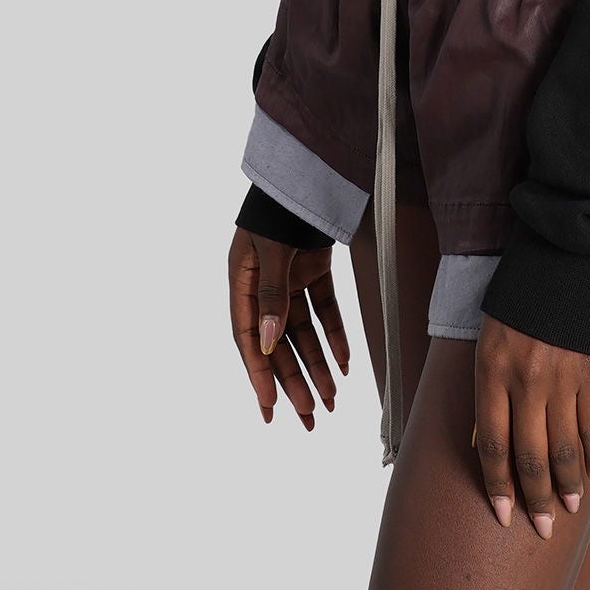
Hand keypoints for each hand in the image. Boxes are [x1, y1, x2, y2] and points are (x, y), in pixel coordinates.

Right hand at [229, 225, 349, 426]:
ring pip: (303, 333)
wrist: (304, 170)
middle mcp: (264, 287)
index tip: (271, 409)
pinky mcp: (313, 271)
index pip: (248, 339)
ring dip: (317, 365)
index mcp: (242, 283)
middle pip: (278, 343)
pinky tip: (347, 363)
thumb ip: (272, 294)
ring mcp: (289, 280)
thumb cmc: (278, 206)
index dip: (260, 375)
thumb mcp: (271, 250)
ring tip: (331, 401)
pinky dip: (335, 335)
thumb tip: (267, 341)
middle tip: (308, 419)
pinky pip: (325, 311)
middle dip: (294, 382)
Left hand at [473, 315, 589, 536]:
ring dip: (569, 485)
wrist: (562, 255)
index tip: (503, 516)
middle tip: (543, 528)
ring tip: (571, 510)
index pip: (493, 445)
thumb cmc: (518, 299)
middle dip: (536, 498)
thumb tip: (487, 444)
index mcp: (492, 372)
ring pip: (565, 447)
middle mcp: (526, 380)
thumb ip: (488, 392)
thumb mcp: (487, 340)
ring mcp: (563, 377)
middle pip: (530, 455)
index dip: (498, 485)